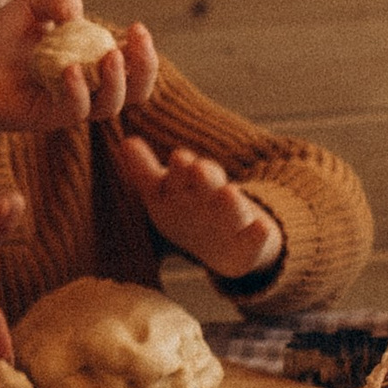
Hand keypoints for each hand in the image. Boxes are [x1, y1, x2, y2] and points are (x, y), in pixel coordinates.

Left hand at [0, 0, 158, 133]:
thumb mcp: (30, 5)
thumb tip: (78, 14)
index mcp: (89, 60)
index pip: (131, 63)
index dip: (143, 49)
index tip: (137, 27)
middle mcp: (85, 86)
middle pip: (135, 90)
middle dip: (146, 66)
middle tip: (137, 40)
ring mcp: (68, 104)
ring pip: (111, 105)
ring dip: (118, 80)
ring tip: (112, 55)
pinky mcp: (48, 118)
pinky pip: (75, 110)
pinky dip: (78, 89)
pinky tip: (70, 69)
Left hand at [112, 137, 282, 281]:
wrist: (226, 245)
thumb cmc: (188, 212)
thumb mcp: (163, 193)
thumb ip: (144, 170)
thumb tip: (126, 142)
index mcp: (189, 185)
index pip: (183, 173)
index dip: (181, 168)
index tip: (179, 158)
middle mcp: (213, 198)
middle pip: (208, 185)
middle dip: (204, 177)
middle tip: (199, 168)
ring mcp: (235, 218)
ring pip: (232, 208)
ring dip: (230, 201)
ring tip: (228, 193)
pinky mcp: (252, 243)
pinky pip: (258, 238)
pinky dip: (260, 233)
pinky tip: (261, 227)